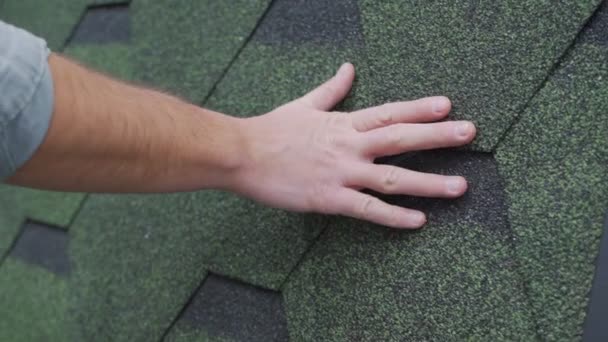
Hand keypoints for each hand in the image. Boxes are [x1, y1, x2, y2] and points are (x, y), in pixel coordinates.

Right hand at [232, 63, 475, 228]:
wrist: (241, 154)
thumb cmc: (272, 130)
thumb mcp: (304, 105)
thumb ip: (332, 89)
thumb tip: (349, 68)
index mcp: (343, 123)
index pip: (389, 112)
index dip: (419, 108)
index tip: (447, 106)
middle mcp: (348, 146)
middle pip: (400, 139)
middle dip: (437, 136)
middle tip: (470, 133)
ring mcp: (341, 173)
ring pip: (393, 177)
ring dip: (428, 182)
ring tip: (460, 186)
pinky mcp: (329, 198)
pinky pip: (368, 208)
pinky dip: (394, 216)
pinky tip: (419, 220)